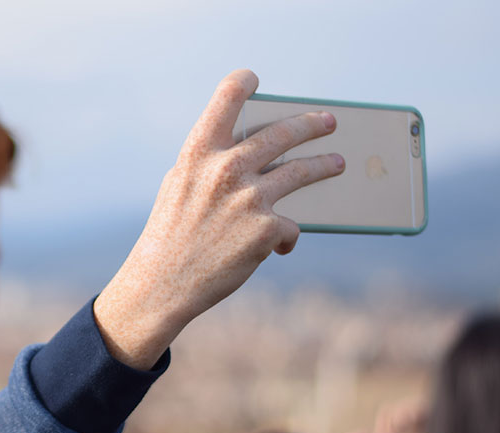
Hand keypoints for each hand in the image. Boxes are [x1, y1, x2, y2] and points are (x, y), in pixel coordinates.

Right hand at [94, 69, 344, 368]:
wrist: (162, 285)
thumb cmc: (169, 237)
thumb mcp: (179, 188)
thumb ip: (210, 165)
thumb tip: (254, 154)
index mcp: (198, 153)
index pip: (226, 99)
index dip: (242, 83)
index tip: (254, 80)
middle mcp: (226, 168)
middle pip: (282, 132)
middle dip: (310, 124)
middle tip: (328, 122)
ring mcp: (249, 198)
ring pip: (301, 172)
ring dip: (324, 166)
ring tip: (337, 163)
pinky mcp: (266, 229)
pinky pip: (291, 226)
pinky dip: (285, 237)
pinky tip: (276, 248)